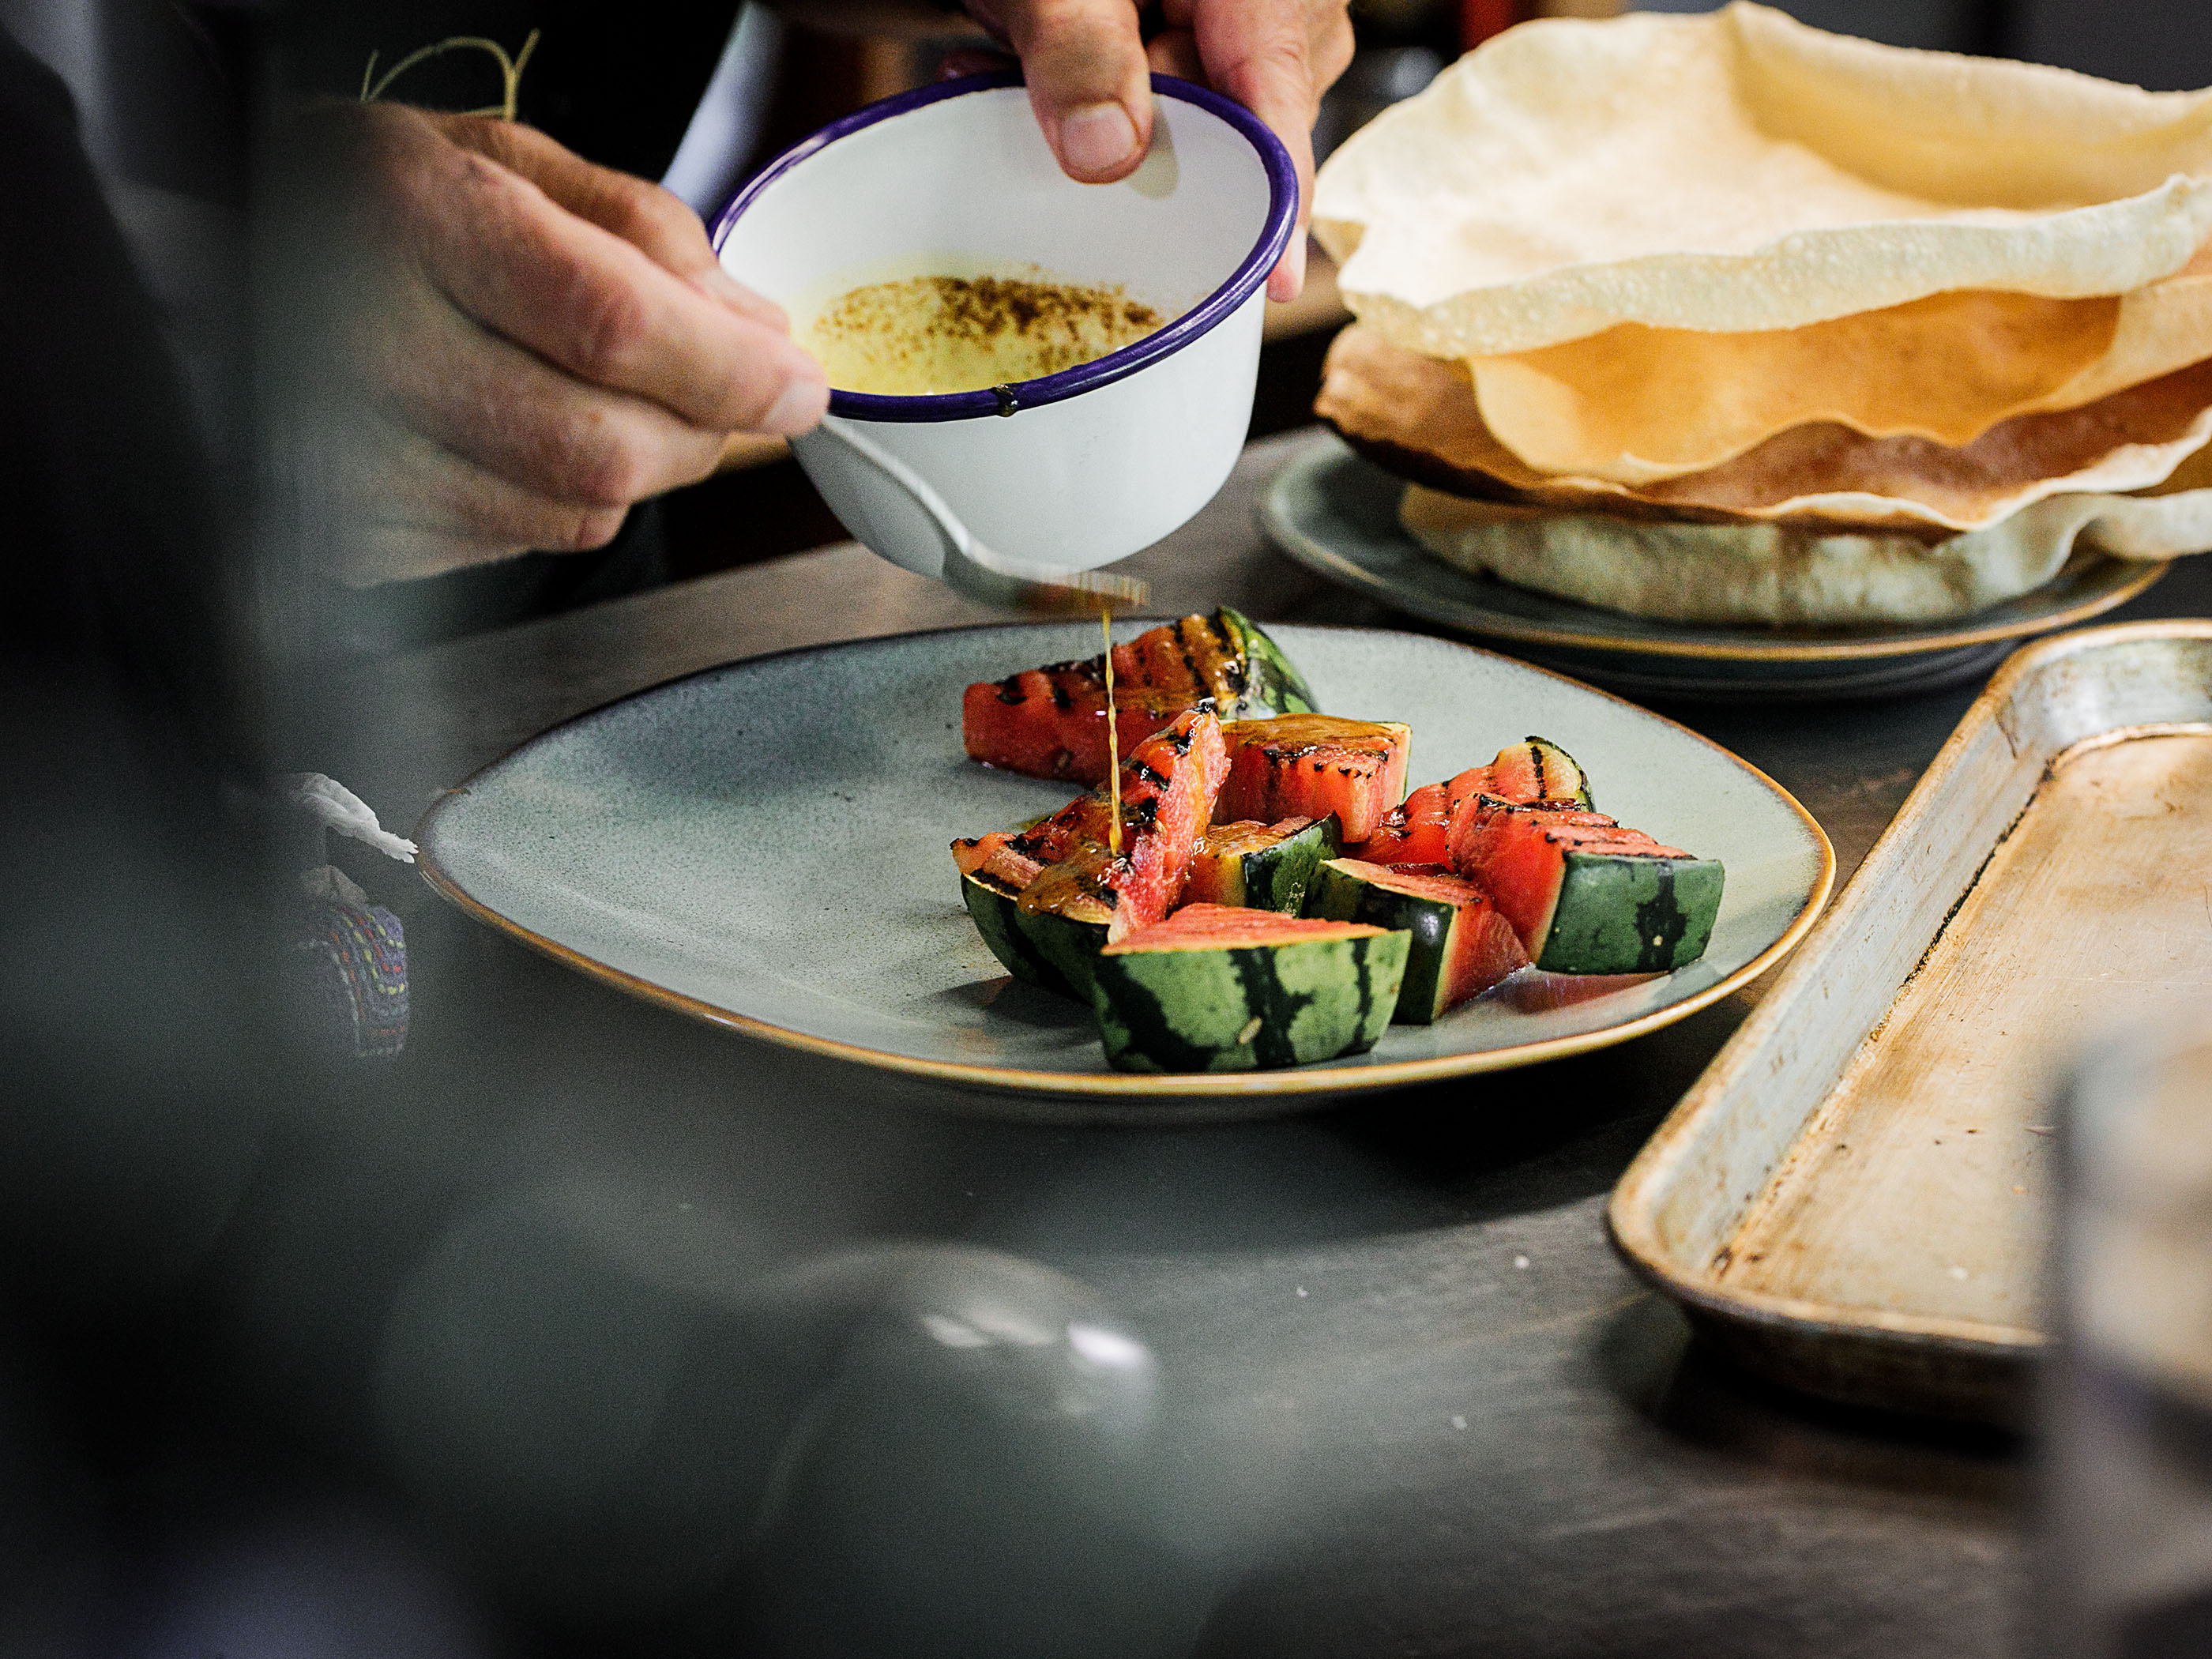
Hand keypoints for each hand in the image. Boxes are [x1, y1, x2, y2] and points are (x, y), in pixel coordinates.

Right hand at [275, 103, 828, 584]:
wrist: (198, 277)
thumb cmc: (358, 207)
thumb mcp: (497, 159)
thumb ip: (643, 234)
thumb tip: (757, 330)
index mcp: (409, 217)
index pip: (612, 324)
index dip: (729, 371)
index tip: (799, 386)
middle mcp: (363, 344)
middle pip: (604, 445)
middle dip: (702, 433)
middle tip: (728, 397)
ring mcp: (346, 460)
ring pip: (573, 512)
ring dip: (638, 469)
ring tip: (614, 401)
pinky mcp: (348, 539)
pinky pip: (515, 545)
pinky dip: (556, 498)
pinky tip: (520, 435)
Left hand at [957, 0, 1354, 299]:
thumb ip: (1073, 47)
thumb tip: (1109, 157)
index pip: (1276, 100)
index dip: (1276, 197)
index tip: (1276, 282)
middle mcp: (1284, 1)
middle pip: (1243, 115)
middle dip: (1142, 132)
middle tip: (1033, 103)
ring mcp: (1268, 18)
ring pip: (1212, 112)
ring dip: (1117, 112)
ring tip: (1016, 70)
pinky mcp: (1231, 31)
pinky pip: (1197, 92)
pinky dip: (1122, 95)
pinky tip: (1044, 70)